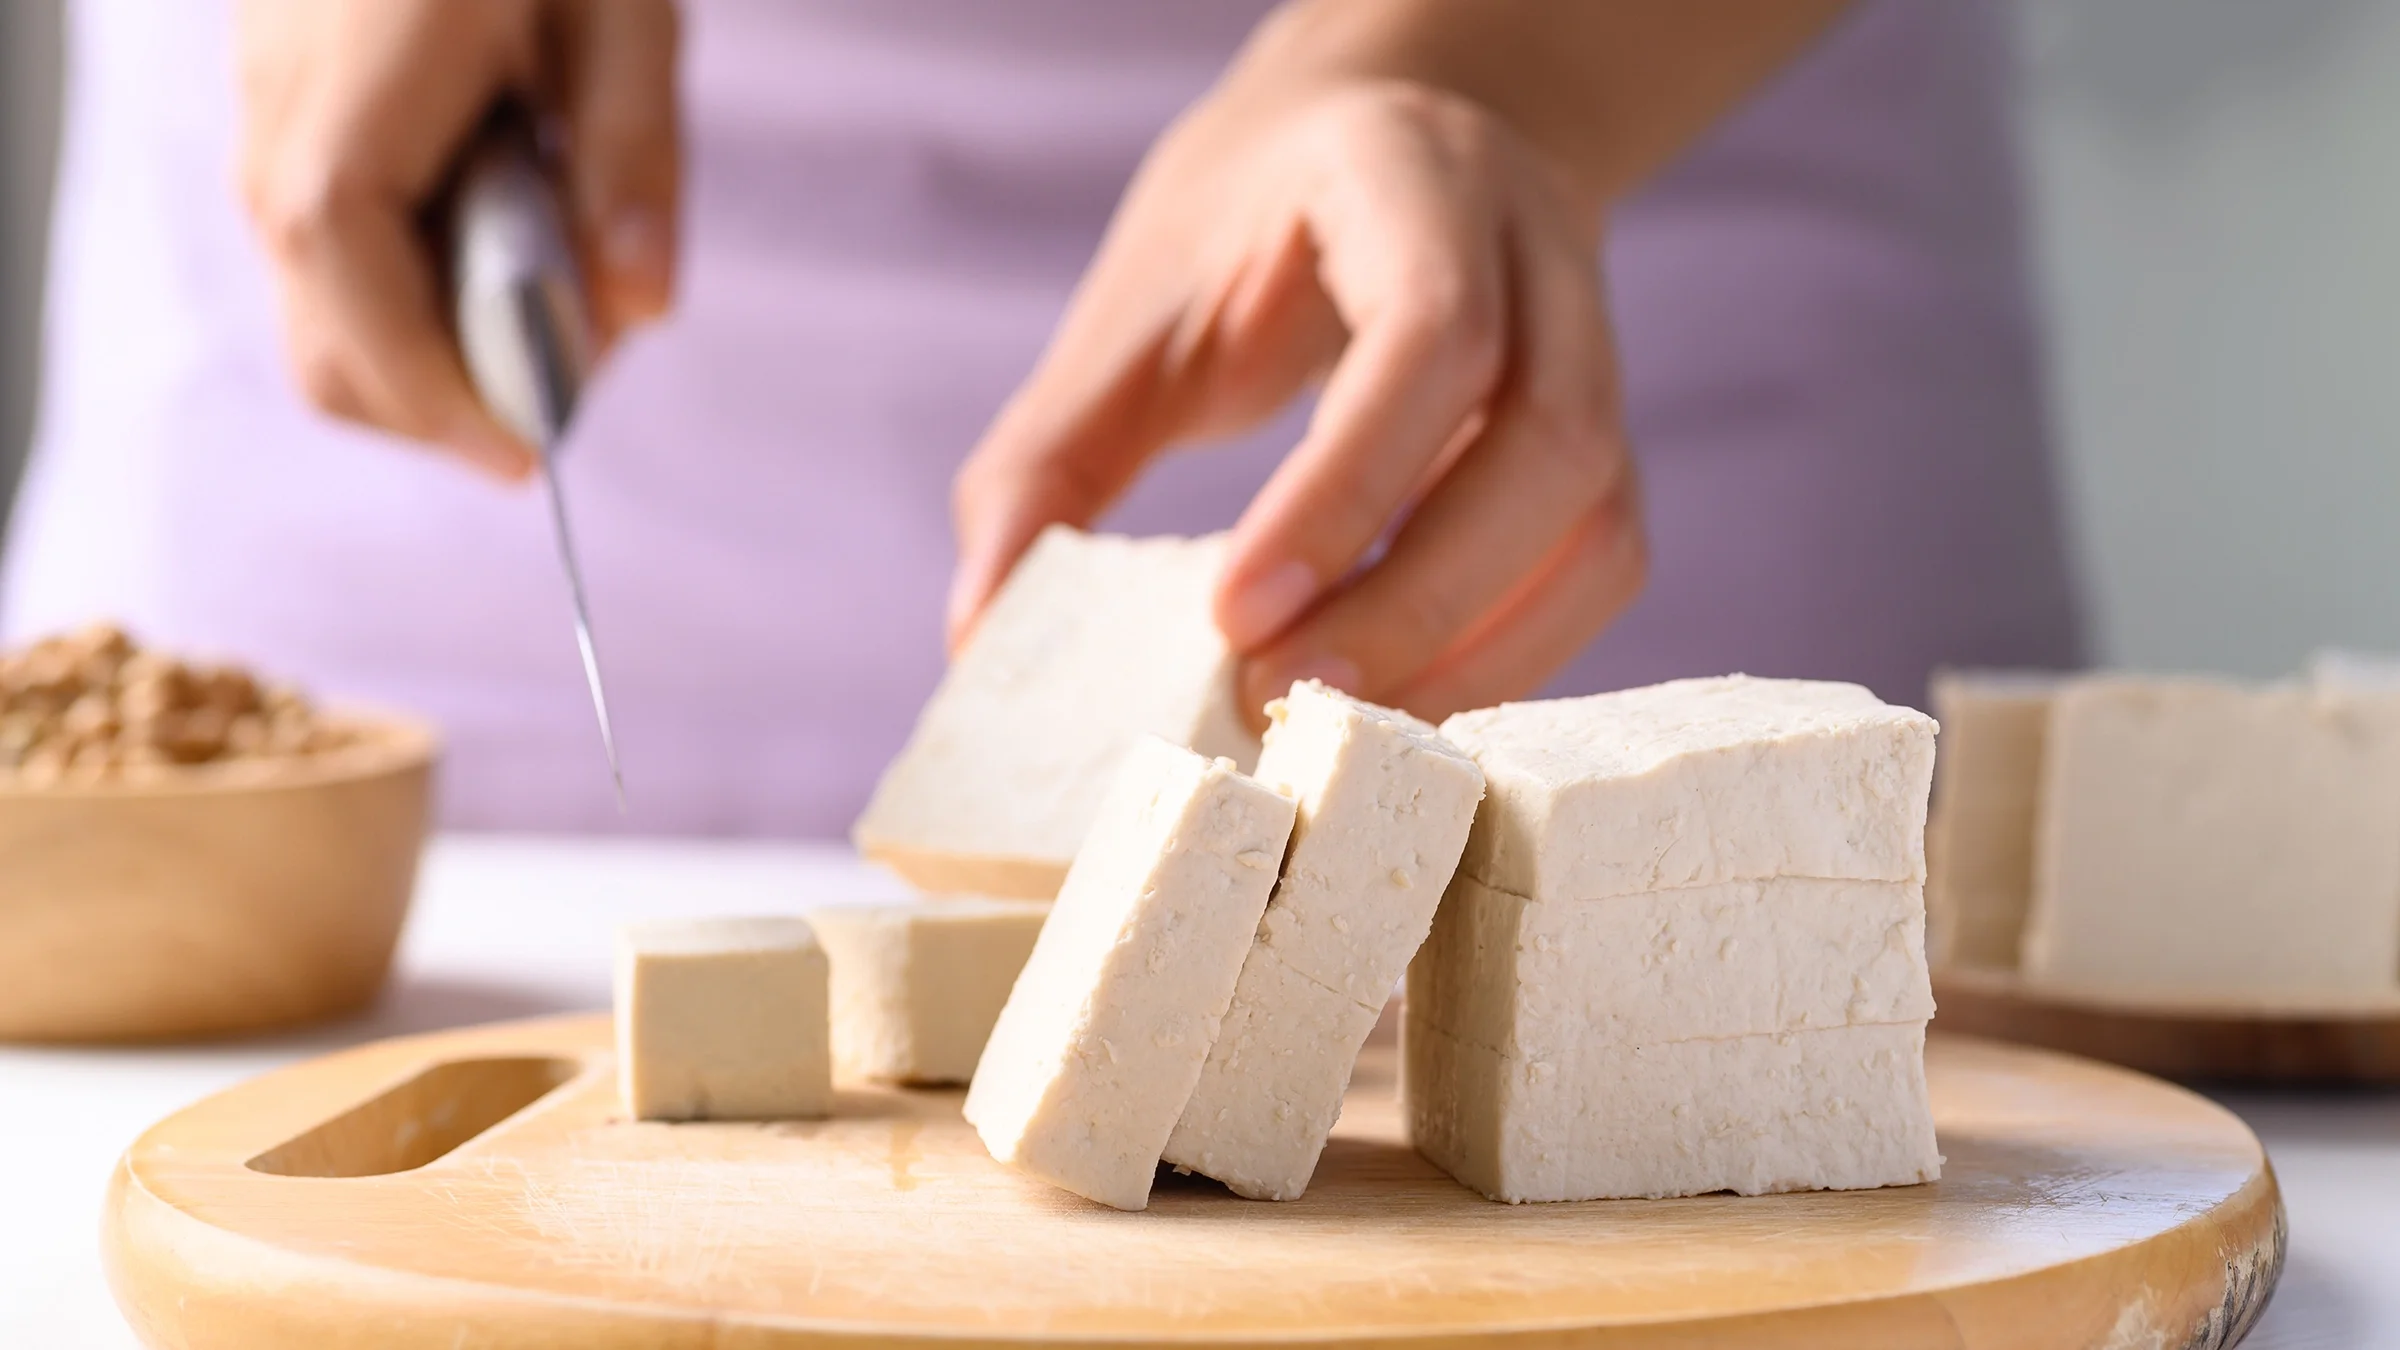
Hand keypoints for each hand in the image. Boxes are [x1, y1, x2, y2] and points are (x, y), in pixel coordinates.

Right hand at [236, 0, 679, 478]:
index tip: (533, 455)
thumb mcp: (623, 11)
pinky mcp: (283, 123)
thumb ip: (634, 157)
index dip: (441, 403)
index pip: (358, 309)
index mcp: (353, 108)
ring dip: (441, 346)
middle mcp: (279, 135)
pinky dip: (419, 287)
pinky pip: (334, 257)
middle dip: (453, 398)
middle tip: (582, 354)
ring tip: (558, 264)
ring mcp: (265, 129)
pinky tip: (509, 214)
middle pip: (330, 350)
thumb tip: (640, 309)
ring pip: (326, 316)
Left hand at [949, 76, 1644, 724]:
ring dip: (1477, 650)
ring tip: (1338, 729)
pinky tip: (1409, 701)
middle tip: (1276, 698)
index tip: (1234, 612)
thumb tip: (980, 637)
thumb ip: (1048, 460)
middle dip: (1415, 600)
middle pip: (1547, 444)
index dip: (1345, 489)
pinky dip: (1516, 654)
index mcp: (1415, 183)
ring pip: (1598, 521)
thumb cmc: (1246, 230)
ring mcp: (1597, 351)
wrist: (1386, 144)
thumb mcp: (1134, 308)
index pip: (1431, 338)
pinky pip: (1601, 567)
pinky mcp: (1605, 441)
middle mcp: (1538, 258)